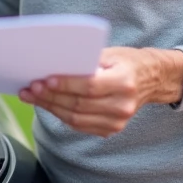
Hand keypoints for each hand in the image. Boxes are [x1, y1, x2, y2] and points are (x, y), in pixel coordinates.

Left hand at [19, 47, 182, 136]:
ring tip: (32, 97)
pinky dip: (62, 115)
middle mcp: (123, 104)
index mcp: (124, 82)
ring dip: (51, 108)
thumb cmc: (127, 62)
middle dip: (51, 97)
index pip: (90, 86)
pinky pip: (80, 125)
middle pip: (79, 104)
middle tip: (30, 88)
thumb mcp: (111, 54)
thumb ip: (86, 61)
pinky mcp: (112, 129)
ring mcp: (118, 121)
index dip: (66, 85)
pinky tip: (48, 105)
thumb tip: (54, 65)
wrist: (152, 79)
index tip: (45, 80)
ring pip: (76, 118)